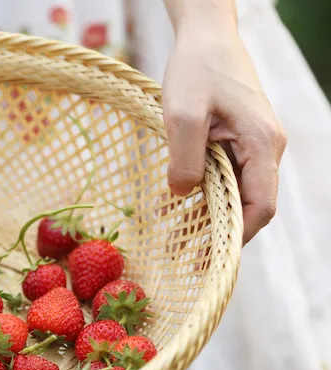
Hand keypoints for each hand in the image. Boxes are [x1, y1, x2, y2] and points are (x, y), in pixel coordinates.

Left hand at [162, 12, 286, 244]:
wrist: (206, 35)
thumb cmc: (196, 68)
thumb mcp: (182, 114)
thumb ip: (184, 158)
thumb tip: (181, 195)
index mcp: (261, 143)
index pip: (261, 205)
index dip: (237, 236)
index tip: (209, 257)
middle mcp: (265, 148)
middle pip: (250, 205)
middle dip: (220, 234)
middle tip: (187, 262)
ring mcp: (253, 144)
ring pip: (236, 193)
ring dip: (209, 218)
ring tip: (178, 245)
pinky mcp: (237, 140)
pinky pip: (225, 177)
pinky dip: (204, 197)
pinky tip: (176, 211)